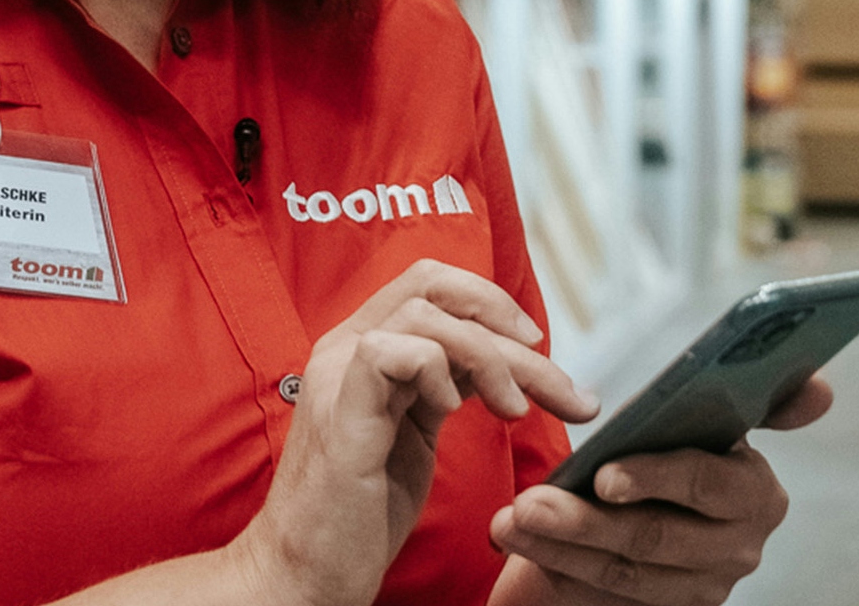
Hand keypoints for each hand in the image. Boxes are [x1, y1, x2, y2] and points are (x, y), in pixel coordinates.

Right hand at [230, 260, 597, 605]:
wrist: (305, 574)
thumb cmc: (359, 514)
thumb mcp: (414, 434)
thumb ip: (442, 387)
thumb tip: (504, 361)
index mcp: (363, 349)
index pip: (430, 283)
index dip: (489, 302)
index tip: (535, 347)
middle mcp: (346, 348)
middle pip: (432, 284)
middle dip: (505, 321)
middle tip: (552, 377)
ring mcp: (338, 376)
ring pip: (424, 315)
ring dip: (489, 357)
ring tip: (513, 410)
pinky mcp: (341, 413)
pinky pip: (391, 352)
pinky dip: (437, 371)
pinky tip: (453, 412)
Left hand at [488, 377, 832, 604]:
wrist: (654, 513)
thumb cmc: (676, 451)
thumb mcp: (707, 422)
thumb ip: (766, 400)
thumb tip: (821, 388)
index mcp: (754, 490)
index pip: (706, 482)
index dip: (655, 478)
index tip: (604, 475)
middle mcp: (738, 546)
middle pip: (654, 534)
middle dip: (583, 519)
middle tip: (527, 500)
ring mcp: (703, 586)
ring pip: (624, 570)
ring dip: (560, 546)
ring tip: (510, 522)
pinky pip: (605, 594)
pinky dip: (558, 567)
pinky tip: (521, 543)